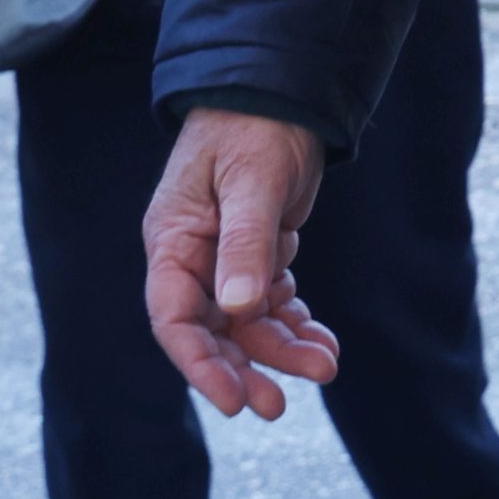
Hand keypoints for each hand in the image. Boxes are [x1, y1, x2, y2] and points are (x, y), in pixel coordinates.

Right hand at [144, 108, 338, 419]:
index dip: (200, 365)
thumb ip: (244, 243)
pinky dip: (295, 323)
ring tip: (325, 366)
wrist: (283, 93)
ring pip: (248, 322)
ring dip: (282, 348)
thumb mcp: (251, 182)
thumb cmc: (254, 127)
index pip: (174, 319)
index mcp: (174, 242)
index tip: (232, 401)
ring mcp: (225, 259)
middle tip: (280, 405)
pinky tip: (322, 340)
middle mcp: (194, 258)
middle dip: (247, 368)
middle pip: (213, 331)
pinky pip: (271, 303)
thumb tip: (236, 308)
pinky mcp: (257, 253)